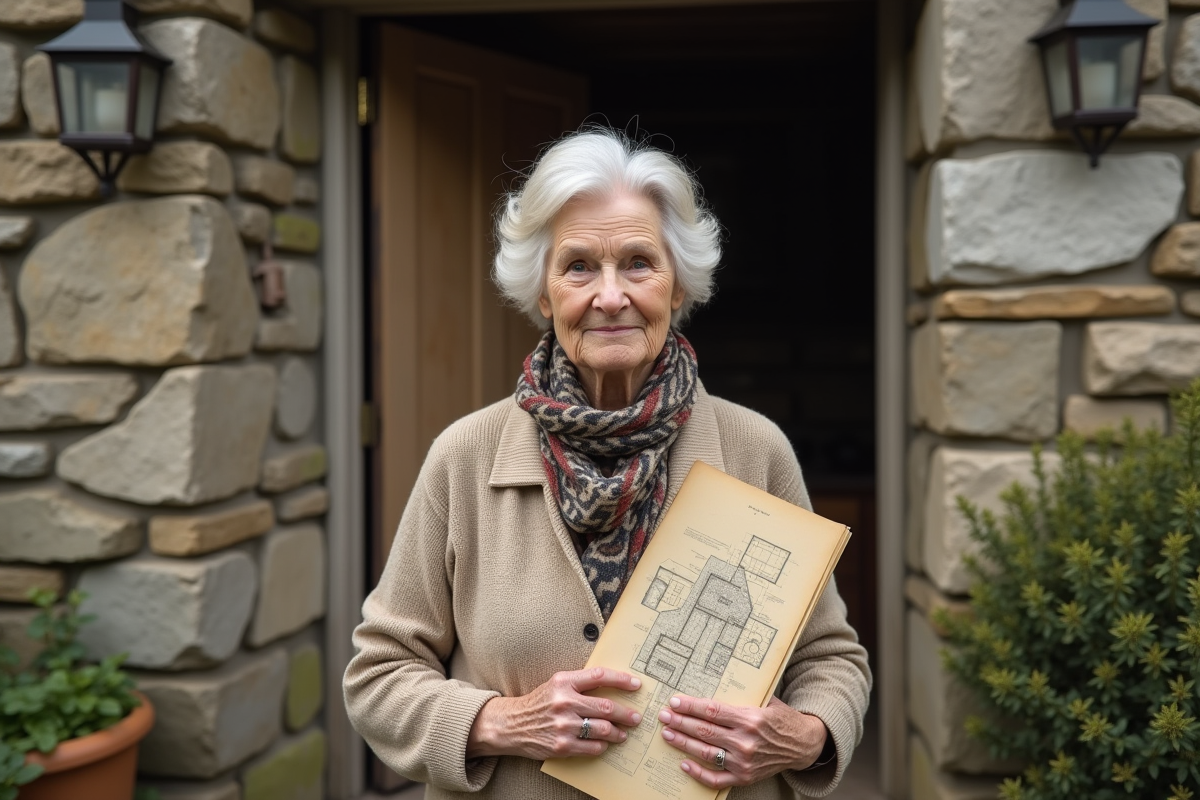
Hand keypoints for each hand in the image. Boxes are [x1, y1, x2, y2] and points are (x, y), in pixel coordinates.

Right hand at [467, 667, 642, 760]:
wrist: (511, 725)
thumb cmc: (538, 703)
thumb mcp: (556, 685)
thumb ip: (579, 684)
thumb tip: (611, 686)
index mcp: (563, 682)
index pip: (599, 676)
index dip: (621, 680)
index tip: (636, 684)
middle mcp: (564, 702)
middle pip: (606, 706)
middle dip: (625, 713)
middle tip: (635, 717)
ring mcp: (563, 725)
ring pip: (603, 729)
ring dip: (617, 732)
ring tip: (622, 733)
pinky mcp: (561, 745)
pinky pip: (592, 747)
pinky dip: (602, 746)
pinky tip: (604, 743)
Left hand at [657, 695, 827, 788]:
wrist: (804, 745)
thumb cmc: (782, 719)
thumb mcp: (767, 700)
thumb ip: (744, 694)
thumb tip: (714, 680)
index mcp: (751, 718)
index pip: (712, 711)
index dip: (691, 706)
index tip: (675, 701)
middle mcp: (746, 741)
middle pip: (704, 731)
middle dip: (680, 722)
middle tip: (664, 715)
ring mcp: (744, 762)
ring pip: (705, 753)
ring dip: (683, 743)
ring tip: (668, 733)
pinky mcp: (745, 777)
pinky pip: (716, 778)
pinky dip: (698, 773)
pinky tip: (684, 763)